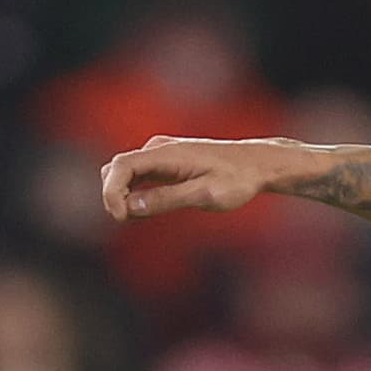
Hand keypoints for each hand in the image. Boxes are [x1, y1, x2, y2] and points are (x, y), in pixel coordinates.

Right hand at [101, 135, 302, 223]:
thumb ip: (167, 199)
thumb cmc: (238, 179)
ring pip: (123, 173)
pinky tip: (147, 210)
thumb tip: (130, 207)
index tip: (120, 217)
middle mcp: (159, 148)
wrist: (259, 164)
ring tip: (140, 218)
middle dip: (113, 196)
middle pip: (115, 169)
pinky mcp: (165, 162)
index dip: (110, 193)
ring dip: (121, 196)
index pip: (120, 166)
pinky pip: (137, 176)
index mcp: (167, 153)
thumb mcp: (205, 194)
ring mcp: (161, 153)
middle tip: (128, 221)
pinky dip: (132, 193)